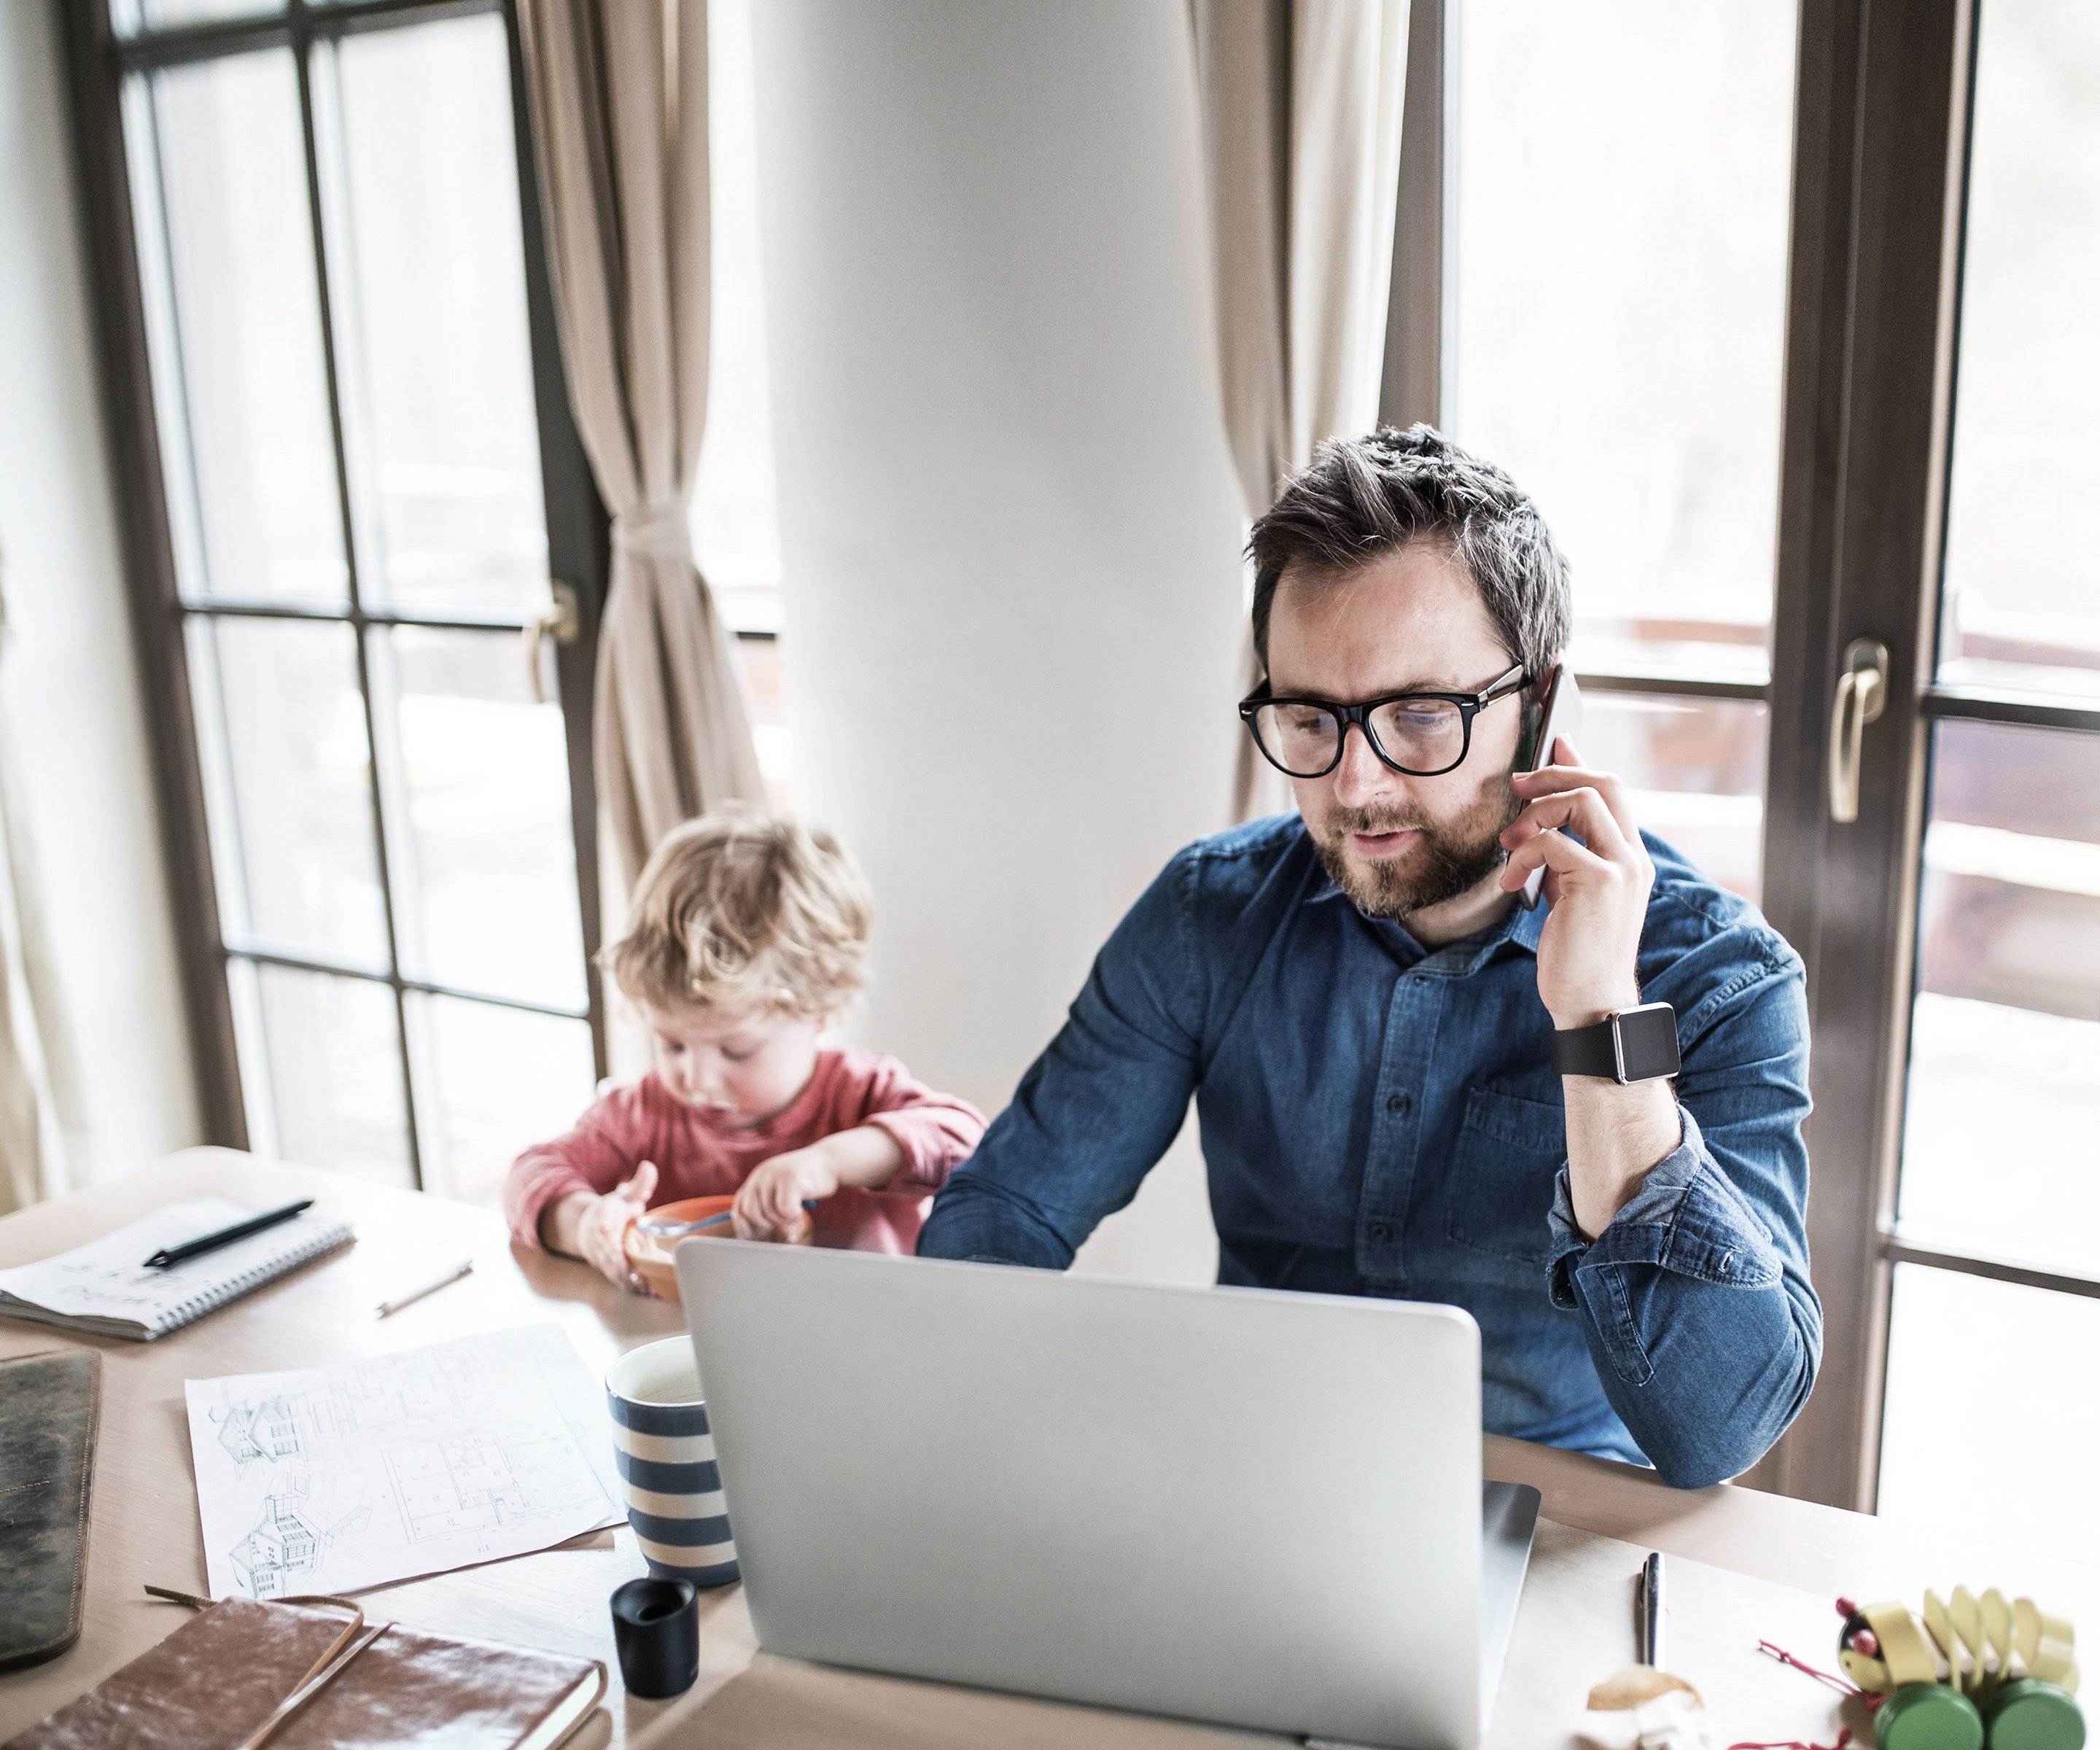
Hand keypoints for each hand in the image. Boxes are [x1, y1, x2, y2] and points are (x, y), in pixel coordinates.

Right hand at [570, 1160, 659, 1292]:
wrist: (589, 1228)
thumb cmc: (613, 1210)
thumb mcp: (625, 1195)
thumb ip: (639, 1185)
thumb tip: (649, 1167)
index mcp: (605, 1220)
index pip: (605, 1227)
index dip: (608, 1232)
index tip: (611, 1235)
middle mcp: (602, 1242)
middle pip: (611, 1255)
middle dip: (625, 1265)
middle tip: (644, 1274)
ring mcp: (604, 1258)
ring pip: (616, 1271)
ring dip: (632, 1280)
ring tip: (651, 1287)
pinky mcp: (610, 1270)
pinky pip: (621, 1280)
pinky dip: (633, 1287)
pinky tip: (650, 1292)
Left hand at [732, 1144, 841, 1242]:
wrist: (832, 1161)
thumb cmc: (807, 1180)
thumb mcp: (780, 1187)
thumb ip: (764, 1201)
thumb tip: (749, 1231)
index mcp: (757, 1177)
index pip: (738, 1207)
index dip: (744, 1225)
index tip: (754, 1236)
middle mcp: (762, 1174)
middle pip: (751, 1213)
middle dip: (766, 1224)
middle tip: (783, 1220)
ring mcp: (775, 1176)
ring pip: (770, 1214)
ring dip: (784, 1220)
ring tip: (796, 1210)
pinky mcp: (791, 1180)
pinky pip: (786, 1211)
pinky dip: (795, 1215)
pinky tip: (802, 1208)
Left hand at [1499, 737, 1655, 1028]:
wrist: (1591, 1001)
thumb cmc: (1577, 953)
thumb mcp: (1573, 893)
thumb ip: (1567, 854)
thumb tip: (1544, 819)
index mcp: (1630, 857)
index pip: (1614, 790)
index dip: (1580, 762)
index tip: (1554, 745)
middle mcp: (1634, 857)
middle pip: (1604, 782)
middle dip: (1554, 775)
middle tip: (1516, 787)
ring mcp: (1622, 867)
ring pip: (1581, 800)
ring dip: (1534, 815)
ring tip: (1510, 848)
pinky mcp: (1600, 883)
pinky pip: (1553, 841)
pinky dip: (1524, 855)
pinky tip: (1513, 884)